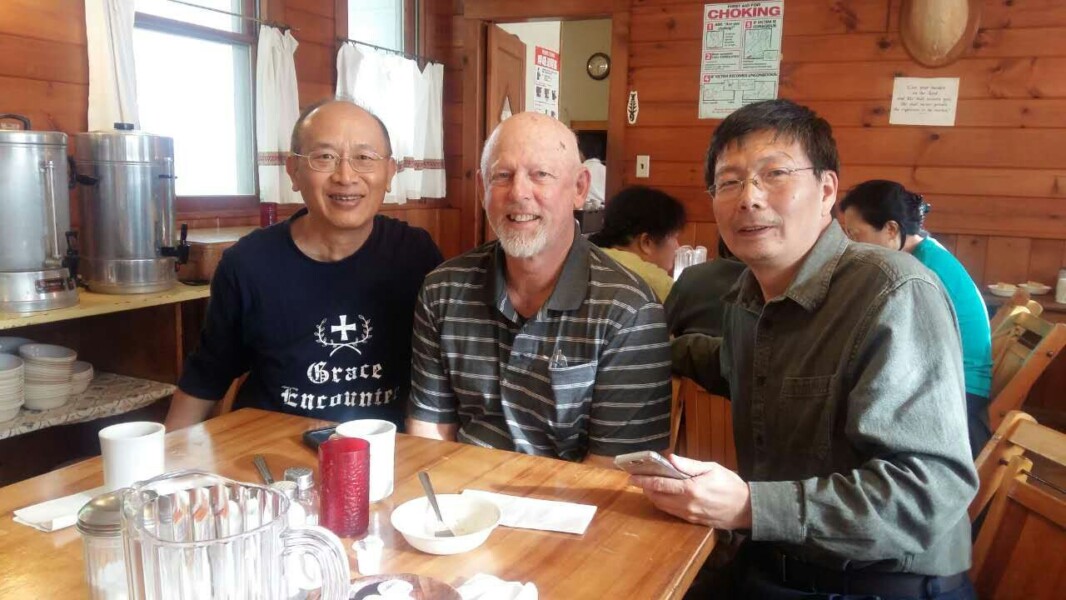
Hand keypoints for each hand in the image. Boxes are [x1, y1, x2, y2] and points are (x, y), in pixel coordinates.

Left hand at [630, 454, 751, 529]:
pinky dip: (663, 504)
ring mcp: (689, 515)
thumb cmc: (730, 484)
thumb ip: (688, 464)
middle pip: (657, 497)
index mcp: (691, 489)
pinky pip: (672, 512)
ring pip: (662, 506)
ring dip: (653, 496)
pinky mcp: (692, 521)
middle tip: (639, 479)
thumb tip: (669, 458)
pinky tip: (663, 495)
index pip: (660, 484)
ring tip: (649, 486)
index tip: (632, 476)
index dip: (644, 480)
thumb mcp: (711, 468)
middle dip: (645, 488)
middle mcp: (687, 504)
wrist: (746, 508)